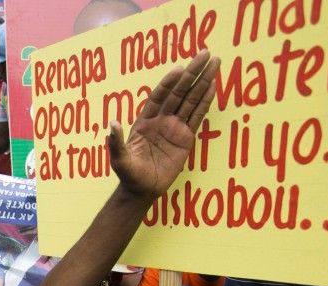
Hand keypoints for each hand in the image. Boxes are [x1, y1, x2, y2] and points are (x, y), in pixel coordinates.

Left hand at [108, 51, 219, 199]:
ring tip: (215, 62)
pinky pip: (198, 116)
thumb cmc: (129, 174)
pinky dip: (206, 101)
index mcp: (145, 121)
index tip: (178, 69)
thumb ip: (116, 142)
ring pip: (191, 100)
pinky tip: (214, 85)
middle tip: (205, 53)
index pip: (159, 97)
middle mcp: (161, 120)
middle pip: (179, 93)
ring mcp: (175, 127)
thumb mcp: (119, 160)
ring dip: (203, 82)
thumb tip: (112, 124)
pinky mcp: (186, 138)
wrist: (142, 190)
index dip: (168, 83)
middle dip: (191, 73)